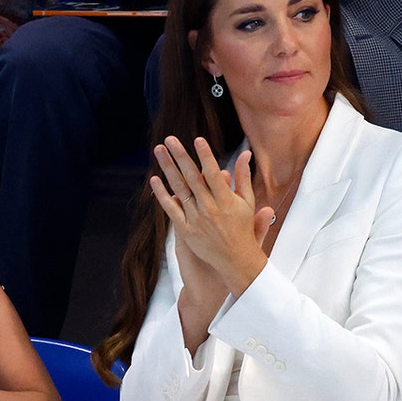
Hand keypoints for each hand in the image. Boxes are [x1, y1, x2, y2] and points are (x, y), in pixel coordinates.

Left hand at [150, 136, 272, 295]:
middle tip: (170, 139)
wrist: (235, 261)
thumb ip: (243, 177)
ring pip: (178, 189)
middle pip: (192, 177)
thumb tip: (245, 154)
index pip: (214, 174)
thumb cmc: (242, 229)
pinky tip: (154, 180)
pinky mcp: (185, 230)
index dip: (205, 156)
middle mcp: (209, 208)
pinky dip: (162, 194)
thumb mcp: (247, 202)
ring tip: (159, 151)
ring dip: (167, 168)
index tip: (197, 139)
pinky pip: (171, 209)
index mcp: (226, 201)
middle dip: (180, 156)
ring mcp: (196, 219)